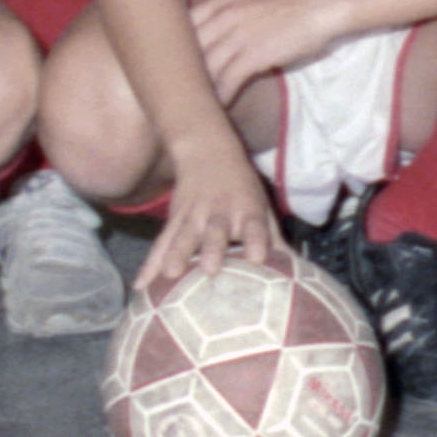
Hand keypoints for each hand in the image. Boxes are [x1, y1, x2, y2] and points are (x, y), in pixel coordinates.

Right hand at [134, 151, 284, 299]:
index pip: (254, 224)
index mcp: (247, 208)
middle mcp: (220, 211)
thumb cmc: (242, 187)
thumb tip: (295, 273)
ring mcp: (194, 215)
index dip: (256, 239)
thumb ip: (274, 238)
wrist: (207, 151)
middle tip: (210, 270)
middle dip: (212, 249)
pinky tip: (142, 285)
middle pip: (216, 231)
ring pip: (184, 235)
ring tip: (169, 274)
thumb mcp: (262, 206)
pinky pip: (162, 242)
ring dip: (177, 254)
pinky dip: (150, 263)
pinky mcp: (174, 219)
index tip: (258, 258)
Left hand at [184, 0, 347, 107]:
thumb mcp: (247, 6)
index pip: (181, 26)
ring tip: (191, 107)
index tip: (166, 70)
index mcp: (219, 3)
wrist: (318, 9)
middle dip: (179, 72)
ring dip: (197, 88)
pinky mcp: (252, 53)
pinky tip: (216, 108)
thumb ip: (224, 20)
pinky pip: (227, 79)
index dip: (171, 49)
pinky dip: (220, 96)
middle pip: (187, 48)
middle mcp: (222, 16)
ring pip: (205, 66)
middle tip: (172, 95)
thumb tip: (208, 43)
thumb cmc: (286, 10)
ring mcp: (236, 34)